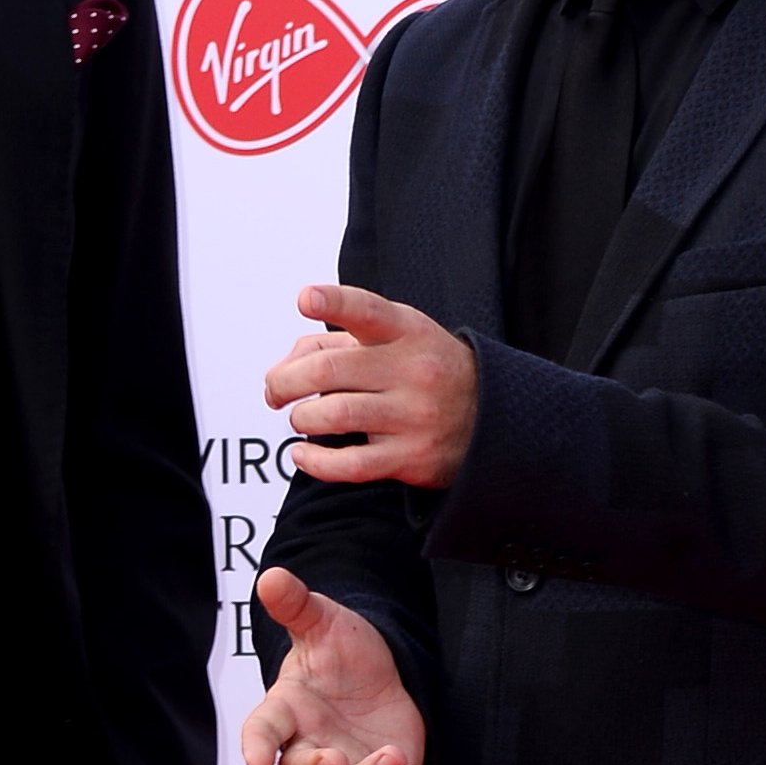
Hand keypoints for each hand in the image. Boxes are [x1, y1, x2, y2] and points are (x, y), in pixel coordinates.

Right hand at [240, 567, 428, 764]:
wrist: (381, 670)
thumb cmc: (341, 651)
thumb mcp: (322, 620)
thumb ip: (296, 604)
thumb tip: (271, 578)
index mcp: (287, 708)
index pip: (262, 731)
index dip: (255, 747)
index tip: (255, 761)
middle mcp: (310, 744)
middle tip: (339, 761)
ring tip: (395, 758)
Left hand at [263, 285, 477, 489]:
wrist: (491, 416)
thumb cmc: (424, 370)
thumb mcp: (394, 338)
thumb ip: (333, 342)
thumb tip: (283, 368)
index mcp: (406, 331)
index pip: (367, 310)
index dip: (334, 302)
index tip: (305, 299)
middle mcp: (412, 370)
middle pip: (329, 371)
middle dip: (284, 382)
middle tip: (274, 391)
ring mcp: (414, 415)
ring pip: (333, 415)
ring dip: (301, 418)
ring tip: (300, 417)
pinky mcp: (412, 457)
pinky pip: (350, 465)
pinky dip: (315, 462)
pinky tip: (302, 453)